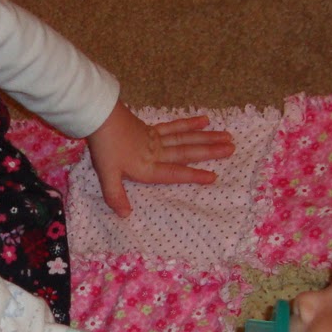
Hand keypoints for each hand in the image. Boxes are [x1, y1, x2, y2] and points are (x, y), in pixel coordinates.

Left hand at [85, 102, 235, 216]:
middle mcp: (157, 152)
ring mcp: (156, 139)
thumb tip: (125, 215)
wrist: (100, 117)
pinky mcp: (152, 128)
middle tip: (232, 148)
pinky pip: (175, 127)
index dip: (194, 175)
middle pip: (187, 152)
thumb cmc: (105, 147)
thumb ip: (116, 195)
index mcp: (148, 166)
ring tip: (226, 136)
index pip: (174, 172)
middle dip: (210, 152)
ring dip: (207, 138)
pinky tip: (205, 120)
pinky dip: (190, 124)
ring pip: (186, 139)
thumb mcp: (107, 175)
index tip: (214, 176)